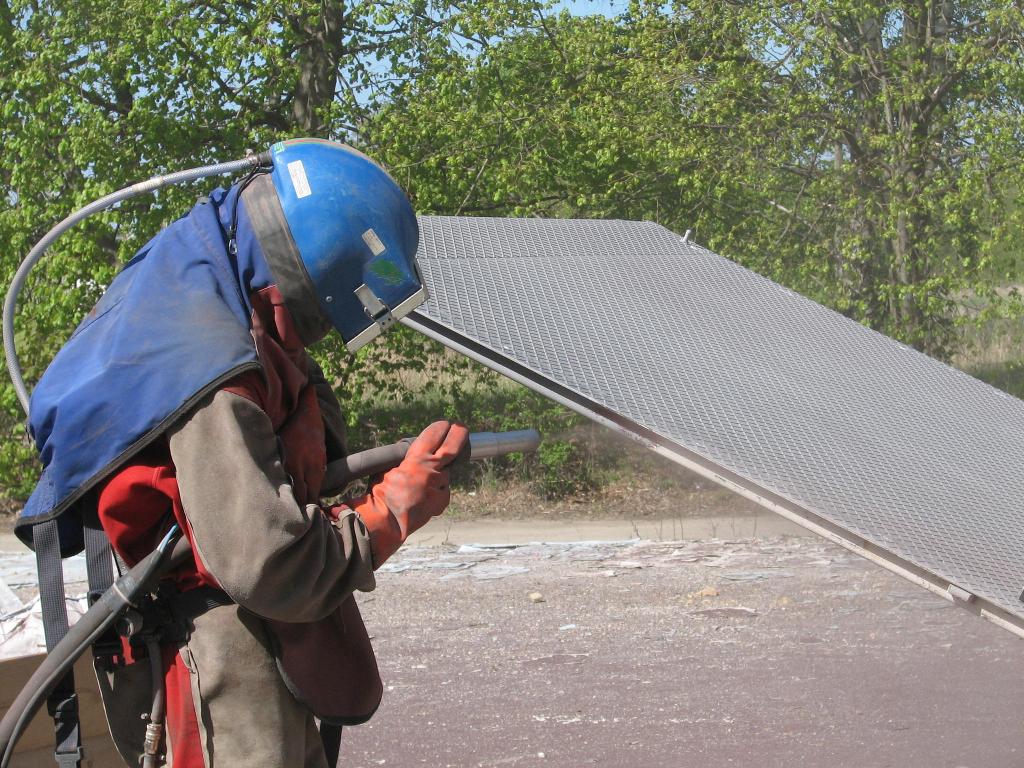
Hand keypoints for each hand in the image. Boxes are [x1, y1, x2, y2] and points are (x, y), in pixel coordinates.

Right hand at [350, 421, 468, 565]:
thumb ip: (406, 459)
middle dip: (459, 434)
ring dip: (439, 472)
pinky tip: (422, 497)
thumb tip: (414, 454)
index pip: (434, 435)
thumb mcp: (389, 468)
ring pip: (445, 473)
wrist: (387, 521)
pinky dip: (436, 490)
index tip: (444, 424)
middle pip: (453, 447)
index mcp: (417, 459)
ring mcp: (440, 486)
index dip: (441, 427)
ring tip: (422, 481)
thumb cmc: (381, 493)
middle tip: (461, 427)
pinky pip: (442, 490)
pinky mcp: (443, 501)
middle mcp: (433, 470)